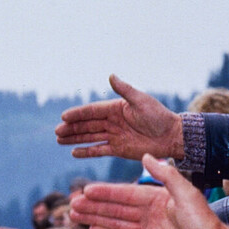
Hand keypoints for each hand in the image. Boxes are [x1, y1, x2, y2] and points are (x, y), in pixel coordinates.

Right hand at [53, 75, 184, 160]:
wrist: (172, 136)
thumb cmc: (158, 116)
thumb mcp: (141, 101)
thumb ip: (124, 90)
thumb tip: (110, 75)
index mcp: (116, 108)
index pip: (92, 111)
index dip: (78, 114)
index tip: (64, 117)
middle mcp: (112, 121)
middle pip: (87, 124)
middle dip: (72, 128)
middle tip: (57, 132)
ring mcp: (114, 136)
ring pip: (90, 137)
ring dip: (75, 138)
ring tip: (59, 140)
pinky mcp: (118, 149)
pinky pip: (99, 150)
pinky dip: (87, 152)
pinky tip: (74, 153)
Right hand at [73, 157, 228, 228]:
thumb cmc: (204, 221)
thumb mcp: (186, 193)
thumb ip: (166, 175)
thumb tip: (145, 156)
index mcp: (157, 198)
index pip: (125, 194)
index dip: (105, 192)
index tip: (86, 189)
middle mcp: (149, 214)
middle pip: (115, 208)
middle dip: (93, 206)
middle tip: (72, 203)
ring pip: (114, 223)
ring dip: (94, 218)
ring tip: (74, 214)